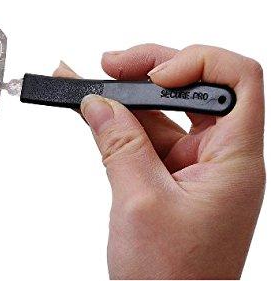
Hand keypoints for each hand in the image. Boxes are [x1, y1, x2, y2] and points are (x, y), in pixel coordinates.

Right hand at [55, 44, 264, 278]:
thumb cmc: (173, 278)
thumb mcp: (139, 203)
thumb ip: (119, 144)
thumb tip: (98, 103)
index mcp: (233, 160)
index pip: (237, 80)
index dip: (196, 62)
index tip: (151, 77)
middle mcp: (218, 156)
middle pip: (194, 86)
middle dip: (149, 69)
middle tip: (109, 66)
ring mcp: (192, 164)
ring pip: (162, 109)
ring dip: (124, 93)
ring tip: (85, 81)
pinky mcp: (168, 173)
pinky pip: (144, 133)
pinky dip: (116, 119)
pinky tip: (89, 107)